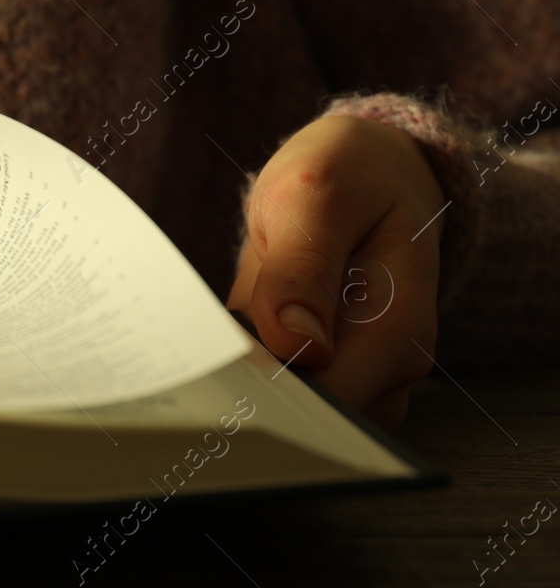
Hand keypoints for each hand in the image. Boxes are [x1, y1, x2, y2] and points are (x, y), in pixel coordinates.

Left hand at [227, 115, 445, 427]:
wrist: (372, 171)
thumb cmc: (351, 177)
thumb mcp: (318, 196)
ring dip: (237, 374)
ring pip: (281, 403)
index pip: (333, 403)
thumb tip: (300, 348)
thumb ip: (302, 270)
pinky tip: (208, 331)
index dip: (271, 398)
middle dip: (246, 390)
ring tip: (201, 331)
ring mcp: (354, 373)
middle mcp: (384, 370)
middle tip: (190, 350)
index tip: (213, 375)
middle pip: (305, 416)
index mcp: (398, 333)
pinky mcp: (317, 365)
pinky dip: (238, 360)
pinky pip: (269, 380)